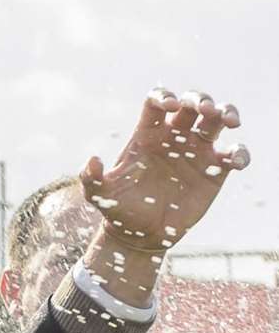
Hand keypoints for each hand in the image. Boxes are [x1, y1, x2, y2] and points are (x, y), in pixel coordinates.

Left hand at [79, 89, 248, 298]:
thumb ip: (92, 178)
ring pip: (216, 121)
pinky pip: (233, 153)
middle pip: (192, 104)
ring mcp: (196, 151)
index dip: (165, 96)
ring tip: (230, 121)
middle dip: (201, 99)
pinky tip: (237, 161)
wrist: (140, 235)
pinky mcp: (215, 170)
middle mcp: (174, 137)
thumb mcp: (100, 195)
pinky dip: (240, 153)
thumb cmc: (118, 210)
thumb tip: (93, 160)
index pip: (157, 103)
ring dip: (227, 113)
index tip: (170, 105)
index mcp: (147, 135)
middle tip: (206, 110)